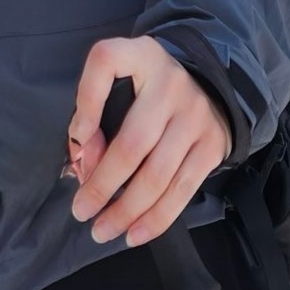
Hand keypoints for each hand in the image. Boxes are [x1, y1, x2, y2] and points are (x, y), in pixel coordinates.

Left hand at [65, 35, 230, 248]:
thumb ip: (95, 113)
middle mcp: (171, 83)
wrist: (206, 84)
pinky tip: (135, 234)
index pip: (106, 62)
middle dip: (103, 184)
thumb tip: (85, 164)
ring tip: (102, 230)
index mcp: (140, 55)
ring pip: (157, 174)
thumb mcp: (120, 80)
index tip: (76, 140)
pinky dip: (156, 218)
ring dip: (127, 210)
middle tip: (81, 211)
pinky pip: (182, 190)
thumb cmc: (145, 87)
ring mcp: (196, 115)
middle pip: (132, 142)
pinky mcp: (213, 145)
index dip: (86, 102)